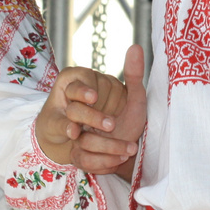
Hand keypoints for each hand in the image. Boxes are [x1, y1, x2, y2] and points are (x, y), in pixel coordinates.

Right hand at [35, 45, 142, 169]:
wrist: (130, 150)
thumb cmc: (130, 119)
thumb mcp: (135, 98)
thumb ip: (134, 75)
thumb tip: (136, 46)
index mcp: (87, 101)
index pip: (73, 91)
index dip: (81, 93)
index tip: (94, 96)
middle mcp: (78, 118)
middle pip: (75, 117)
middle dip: (96, 121)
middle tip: (114, 125)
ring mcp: (77, 139)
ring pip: (83, 144)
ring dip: (109, 147)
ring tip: (131, 148)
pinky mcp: (80, 157)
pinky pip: (86, 162)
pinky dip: (106, 162)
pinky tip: (122, 159)